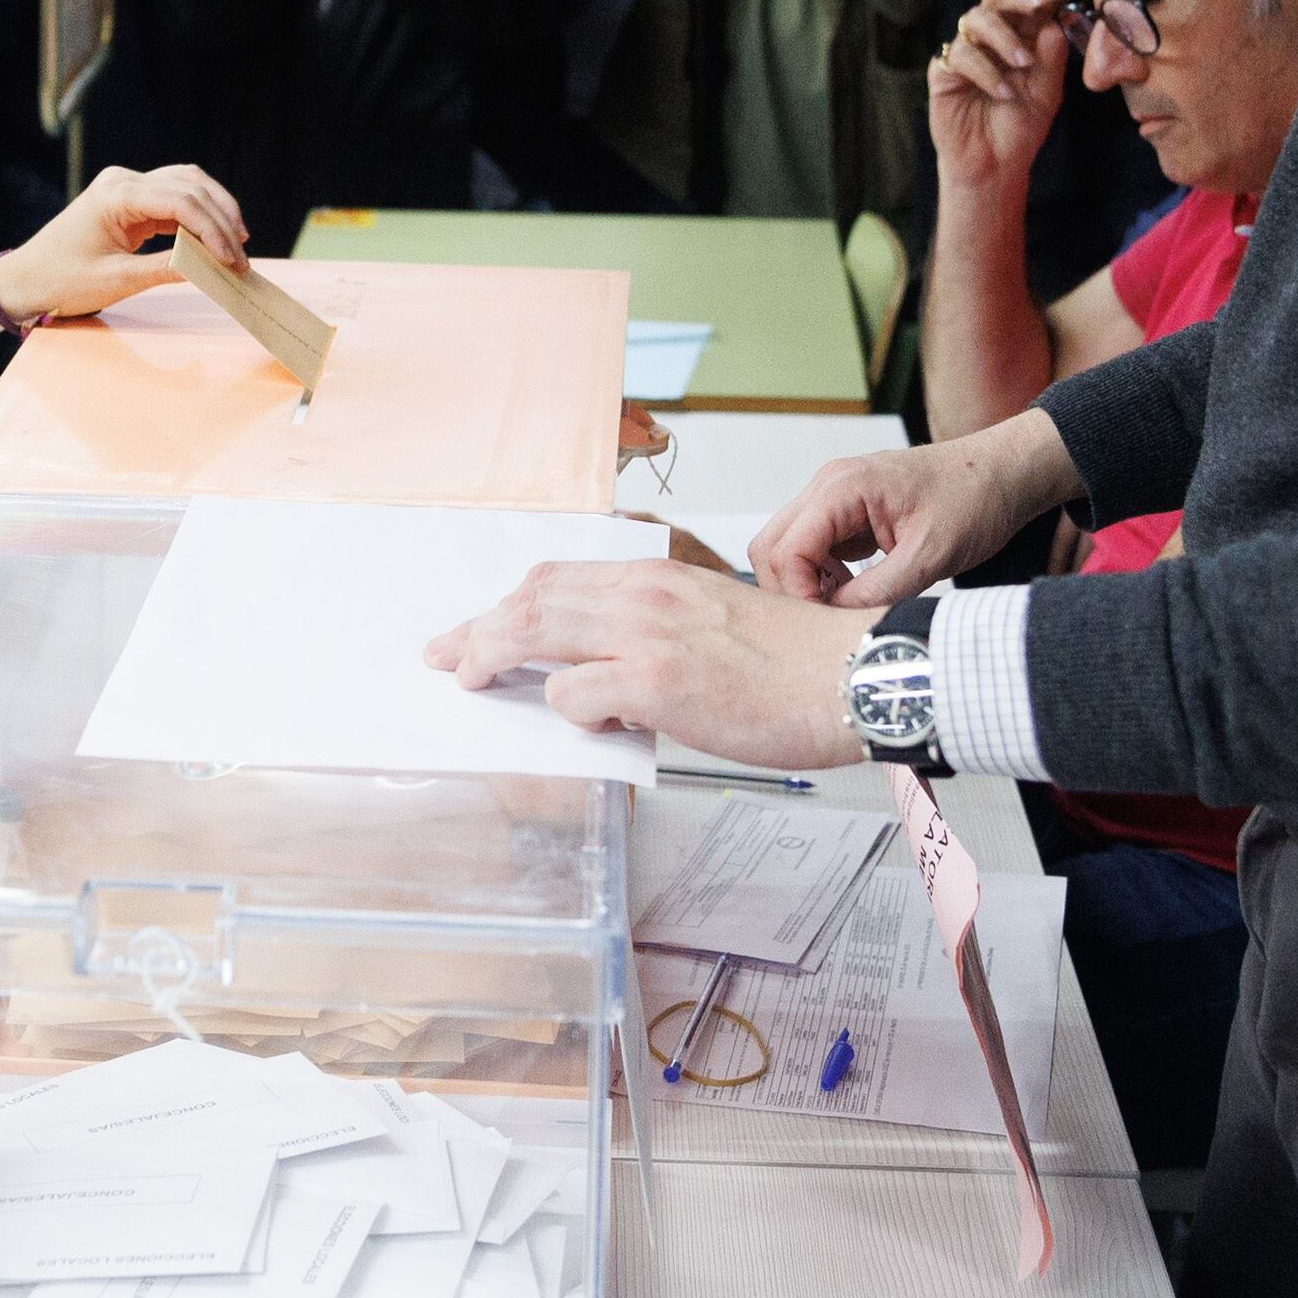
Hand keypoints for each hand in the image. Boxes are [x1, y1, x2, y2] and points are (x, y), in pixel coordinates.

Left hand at [0, 163, 248, 320]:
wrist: (25, 281)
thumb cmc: (61, 281)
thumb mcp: (116, 281)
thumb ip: (166, 270)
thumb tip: (210, 268)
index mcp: (116, 194)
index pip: (181, 201)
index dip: (214, 230)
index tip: (233, 260)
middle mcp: (123, 181)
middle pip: (190, 186)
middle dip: (222, 220)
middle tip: (242, 258)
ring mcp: (126, 188)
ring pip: (187, 187)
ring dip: (215, 212)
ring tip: (237, 244)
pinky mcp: (130, 202)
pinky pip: (174, 201)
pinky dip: (198, 219)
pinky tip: (213, 241)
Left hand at [424, 559, 868, 767]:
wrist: (852, 676)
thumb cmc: (796, 663)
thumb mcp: (713, 621)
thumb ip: (656, 634)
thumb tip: (606, 675)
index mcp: (658, 576)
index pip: (559, 578)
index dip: (509, 603)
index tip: (479, 626)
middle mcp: (644, 593)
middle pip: (532, 600)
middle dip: (477, 629)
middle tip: (445, 656)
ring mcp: (647, 635)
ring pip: (536, 632)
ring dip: (493, 657)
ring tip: (472, 682)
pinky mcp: (657, 682)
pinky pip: (576, 693)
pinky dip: (564, 707)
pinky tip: (580, 721)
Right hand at [750, 418, 1081, 606]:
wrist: (1003, 474)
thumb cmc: (975, 500)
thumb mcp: (931, 557)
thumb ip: (878, 592)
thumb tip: (834, 624)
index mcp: (843, 487)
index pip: (786, 551)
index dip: (798, 596)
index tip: (826, 627)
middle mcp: (828, 486)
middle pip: (770, 548)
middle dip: (791, 592)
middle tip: (825, 625)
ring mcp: (834, 498)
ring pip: (786, 549)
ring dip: (804, 586)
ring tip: (842, 610)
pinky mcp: (846, 513)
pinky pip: (811, 548)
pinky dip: (820, 577)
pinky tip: (852, 594)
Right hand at [928, 0, 1071, 196]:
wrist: (994, 165)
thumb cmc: (1019, 128)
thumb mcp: (1046, 92)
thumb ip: (1051, 57)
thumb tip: (1053, 21)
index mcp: (1017, 39)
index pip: (1024, 5)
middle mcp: (989, 40)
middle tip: (1038, 7)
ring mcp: (965, 53)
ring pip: (975, 19)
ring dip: (1004, 38)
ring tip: (1023, 64)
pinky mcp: (943, 72)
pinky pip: (961, 55)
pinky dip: (986, 71)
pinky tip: (1003, 93)